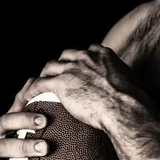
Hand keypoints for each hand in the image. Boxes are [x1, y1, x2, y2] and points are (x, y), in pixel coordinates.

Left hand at [24, 44, 150, 131]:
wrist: (124, 108)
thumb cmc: (132, 101)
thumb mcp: (132, 84)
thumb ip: (125, 82)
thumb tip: (132, 94)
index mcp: (103, 55)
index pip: (88, 51)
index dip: (81, 61)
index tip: (80, 68)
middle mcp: (86, 57)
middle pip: (66, 56)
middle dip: (61, 65)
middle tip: (58, 78)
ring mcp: (72, 68)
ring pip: (50, 68)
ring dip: (45, 76)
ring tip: (40, 86)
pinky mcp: (60, 83)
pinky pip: (39, 84)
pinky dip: (32, 89)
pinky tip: (27, 98)